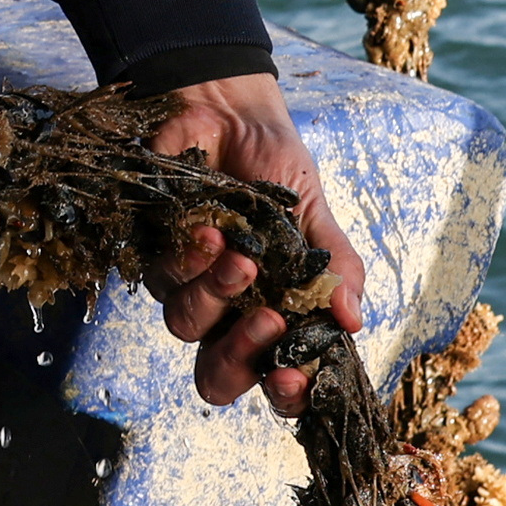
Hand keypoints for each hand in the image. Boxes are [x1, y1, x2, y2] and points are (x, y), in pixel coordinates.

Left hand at [142, 72, 368, 409]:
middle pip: (216, 376)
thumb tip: (354, 319)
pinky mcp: (150, 252)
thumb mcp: (315, 216)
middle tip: (269, 319)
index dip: (282, 395)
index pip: (274, 377)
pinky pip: (160, 277)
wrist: (231, 111)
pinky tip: (209, 232)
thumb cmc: (277, 169)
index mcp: (271, 314)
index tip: (293, 377)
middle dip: (240, 356)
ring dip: (216, 296)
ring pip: (185, 325)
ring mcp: (185, 285)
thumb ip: (336, 267)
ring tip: (242, 257)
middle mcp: (225, 314)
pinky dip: (188, 259)